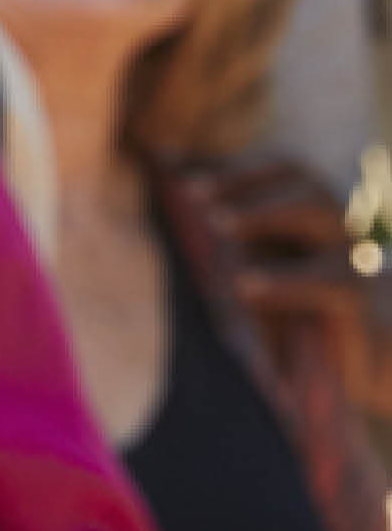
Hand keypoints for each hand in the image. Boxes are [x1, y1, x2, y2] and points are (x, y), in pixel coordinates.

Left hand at [185, 151, 391, 412]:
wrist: (358, 369)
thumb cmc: (300, 310)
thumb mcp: (258, 261)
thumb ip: (227, 221)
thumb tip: (168, 162)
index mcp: (316, 216)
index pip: (290, 170)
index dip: (242, 169)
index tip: (189, 183)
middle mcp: (341, 231)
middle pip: (308, 183)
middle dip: (252, 184)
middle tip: (199, 196)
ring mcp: (358, 263)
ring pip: (326, 218)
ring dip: (270, 213)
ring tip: (220, 224)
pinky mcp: (363, 302)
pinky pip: (332, 280)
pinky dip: (287, 279)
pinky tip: (246, 286)